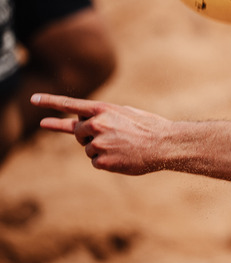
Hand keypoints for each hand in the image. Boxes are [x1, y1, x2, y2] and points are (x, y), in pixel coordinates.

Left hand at [31, 93, 169, 174]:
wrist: (165, 145)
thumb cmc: (149, 127)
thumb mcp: (126, 113)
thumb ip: (103, 115)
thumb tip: (83, 123)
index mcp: (103, 109)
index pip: (70, 104)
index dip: (50, 102)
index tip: (33, 99)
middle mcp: (97, 124)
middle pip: (78, 131)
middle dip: (88, 135)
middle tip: (110, 138)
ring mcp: (98, 143)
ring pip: (88, 149)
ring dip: (102, 150)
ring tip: (124, 148)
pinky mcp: (102, 161)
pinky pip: (96, 162)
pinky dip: (108, 162)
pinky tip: (124, 157)